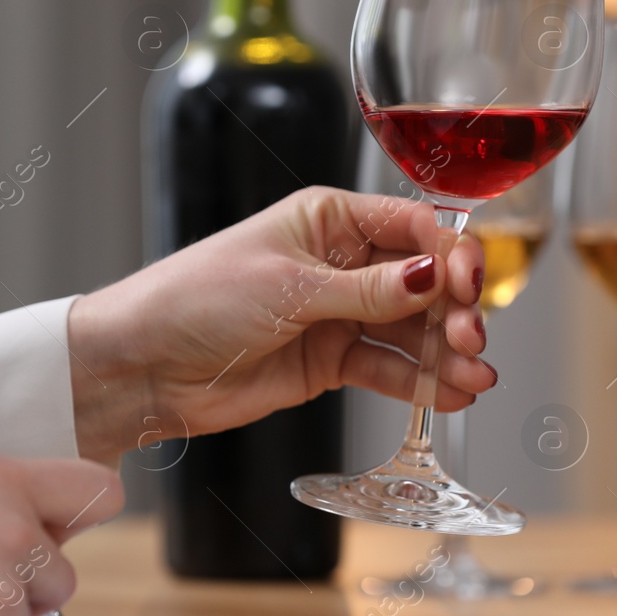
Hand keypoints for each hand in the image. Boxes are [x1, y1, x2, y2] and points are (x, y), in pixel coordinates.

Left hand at [67, 186, 492, 461]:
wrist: (141, 365)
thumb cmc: (196, 299)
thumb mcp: (289, 287)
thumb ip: (367, 290)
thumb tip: (434, 275)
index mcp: (328, 220)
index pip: (411, 226)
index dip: (448, 254)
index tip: (468, 286)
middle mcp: (341, 263)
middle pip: (421, 281)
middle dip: (452, 309)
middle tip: (469, 339)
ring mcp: (337, 314)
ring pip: (410, 330)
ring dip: (446, 353)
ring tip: (475, 379)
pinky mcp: (329, 362)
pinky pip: (387, 370)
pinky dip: (420, 383)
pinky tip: (452, 395)